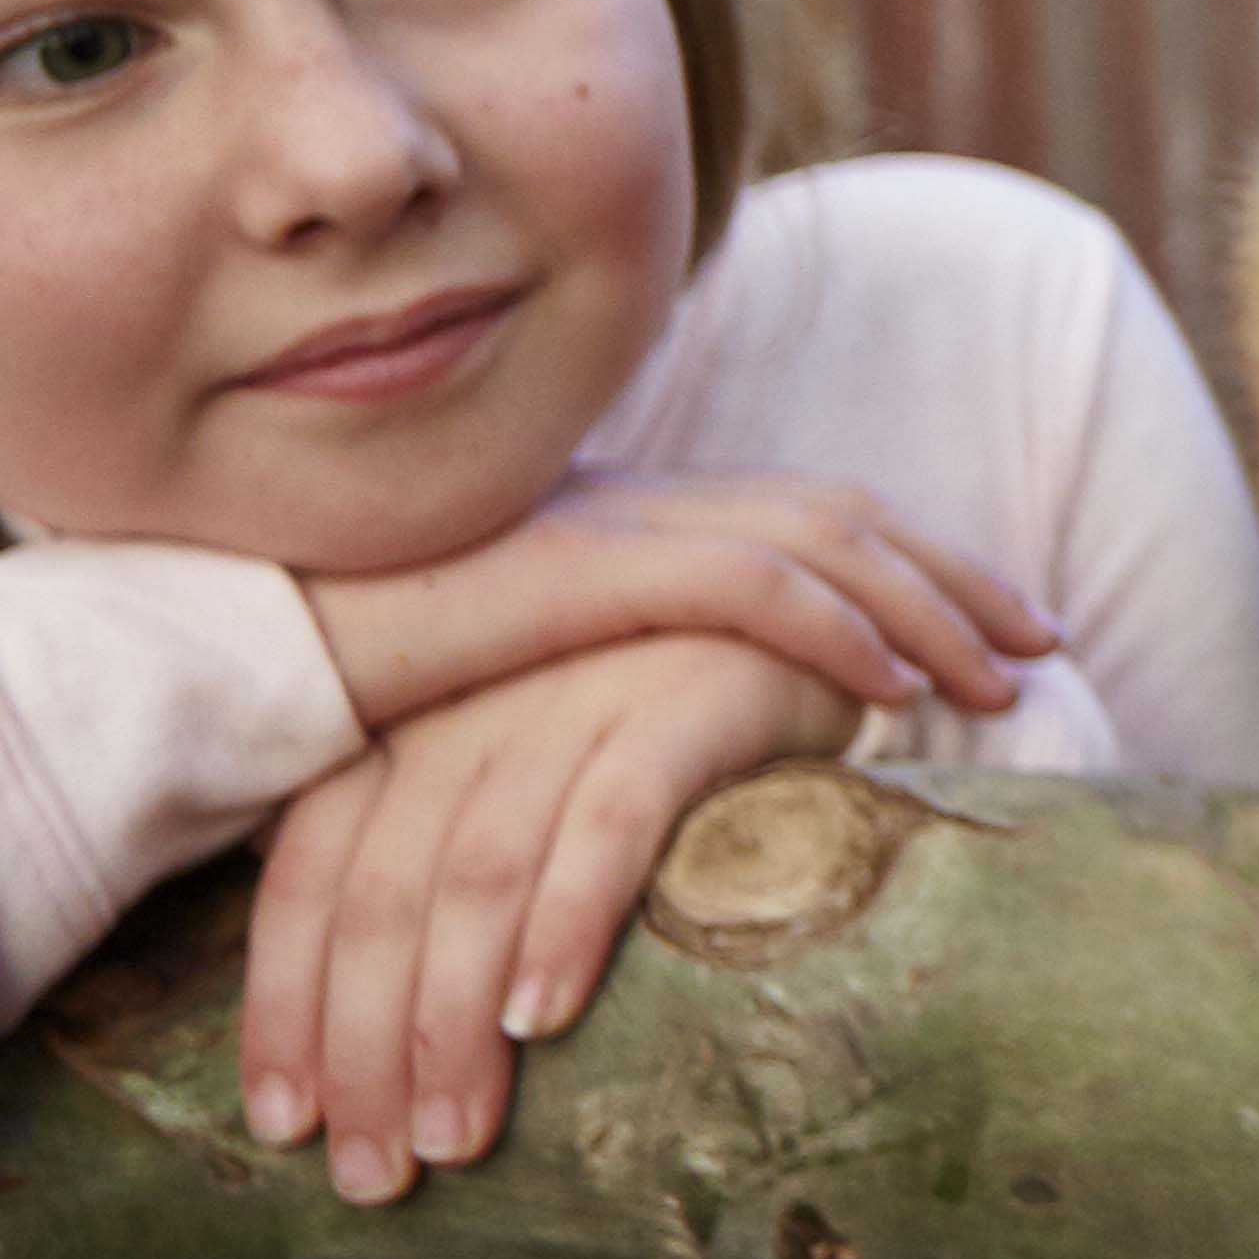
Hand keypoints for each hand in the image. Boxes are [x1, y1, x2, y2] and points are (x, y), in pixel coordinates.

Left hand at [243, 633, 865, 1201]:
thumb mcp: (514, 766)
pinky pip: (613, 818)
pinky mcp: (686, 699)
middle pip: (381, 890)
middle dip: (365, 1047)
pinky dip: (566, 920)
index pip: (309, 869)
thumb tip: (314, 989)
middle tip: (373, 1175)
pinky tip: (544, 1017)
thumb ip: (415, 845)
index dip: (283, 1002)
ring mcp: (575, 692)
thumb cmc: (648, 726)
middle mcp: (472, 699)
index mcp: (411, 718)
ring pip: (478, 870)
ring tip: (455, 1139)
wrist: (818, 620)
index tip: (283, 1125)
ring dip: (452, 1020)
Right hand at [297, 468, 1049, 738]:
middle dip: (952, 577)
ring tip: (1008, 681)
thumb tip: (635, 756)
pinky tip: (895, 694)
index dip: (900, 565)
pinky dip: (838, 632)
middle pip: (835, 516)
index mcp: (604, 518)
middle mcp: (617, 502)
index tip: (988, 622)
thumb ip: (569, 695)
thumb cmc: (321, 676)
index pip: (790, 521)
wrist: (213, 645)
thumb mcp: (484, 684)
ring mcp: (598, 522)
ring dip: (927, 611)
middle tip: (1045, 640)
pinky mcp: (572, 565)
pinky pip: (744, 589)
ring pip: (818, 545)